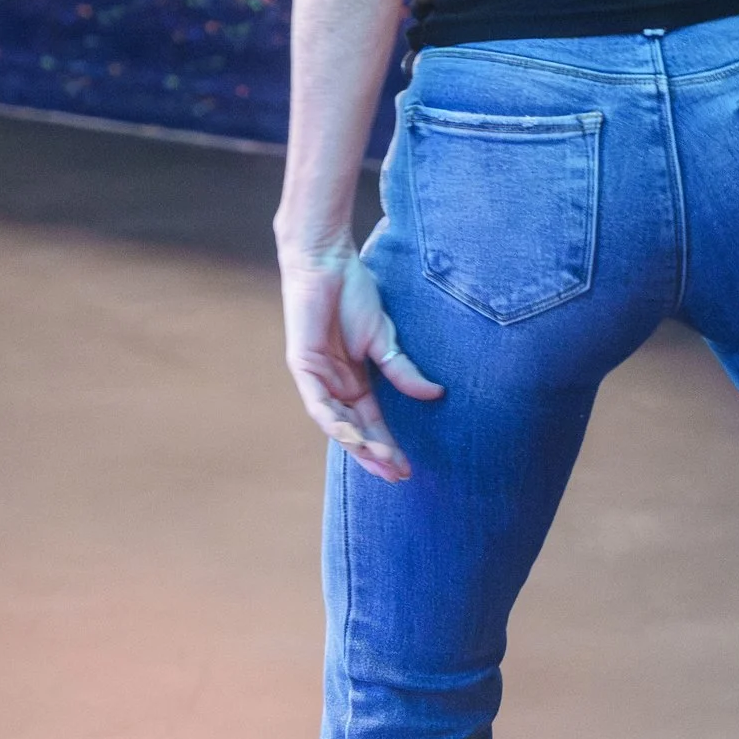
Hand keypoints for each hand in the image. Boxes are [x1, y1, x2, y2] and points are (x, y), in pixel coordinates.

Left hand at [278, 241, 442, 479]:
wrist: (327, 263)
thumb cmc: (353, 294)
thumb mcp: (385, 340)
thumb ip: (402, 370)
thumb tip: (435, 394)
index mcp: (353, 381)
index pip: (372, 422)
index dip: (389, 444)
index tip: (407, 467)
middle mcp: (334, 385)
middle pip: (355, 429)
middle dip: (374, 453)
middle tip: (396, 474)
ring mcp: (316, 378)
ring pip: (336, 423)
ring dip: (357, 444)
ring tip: (380, 460)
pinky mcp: (302, 367)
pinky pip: (318, 403)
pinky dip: (334, 421)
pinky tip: (352, 436)